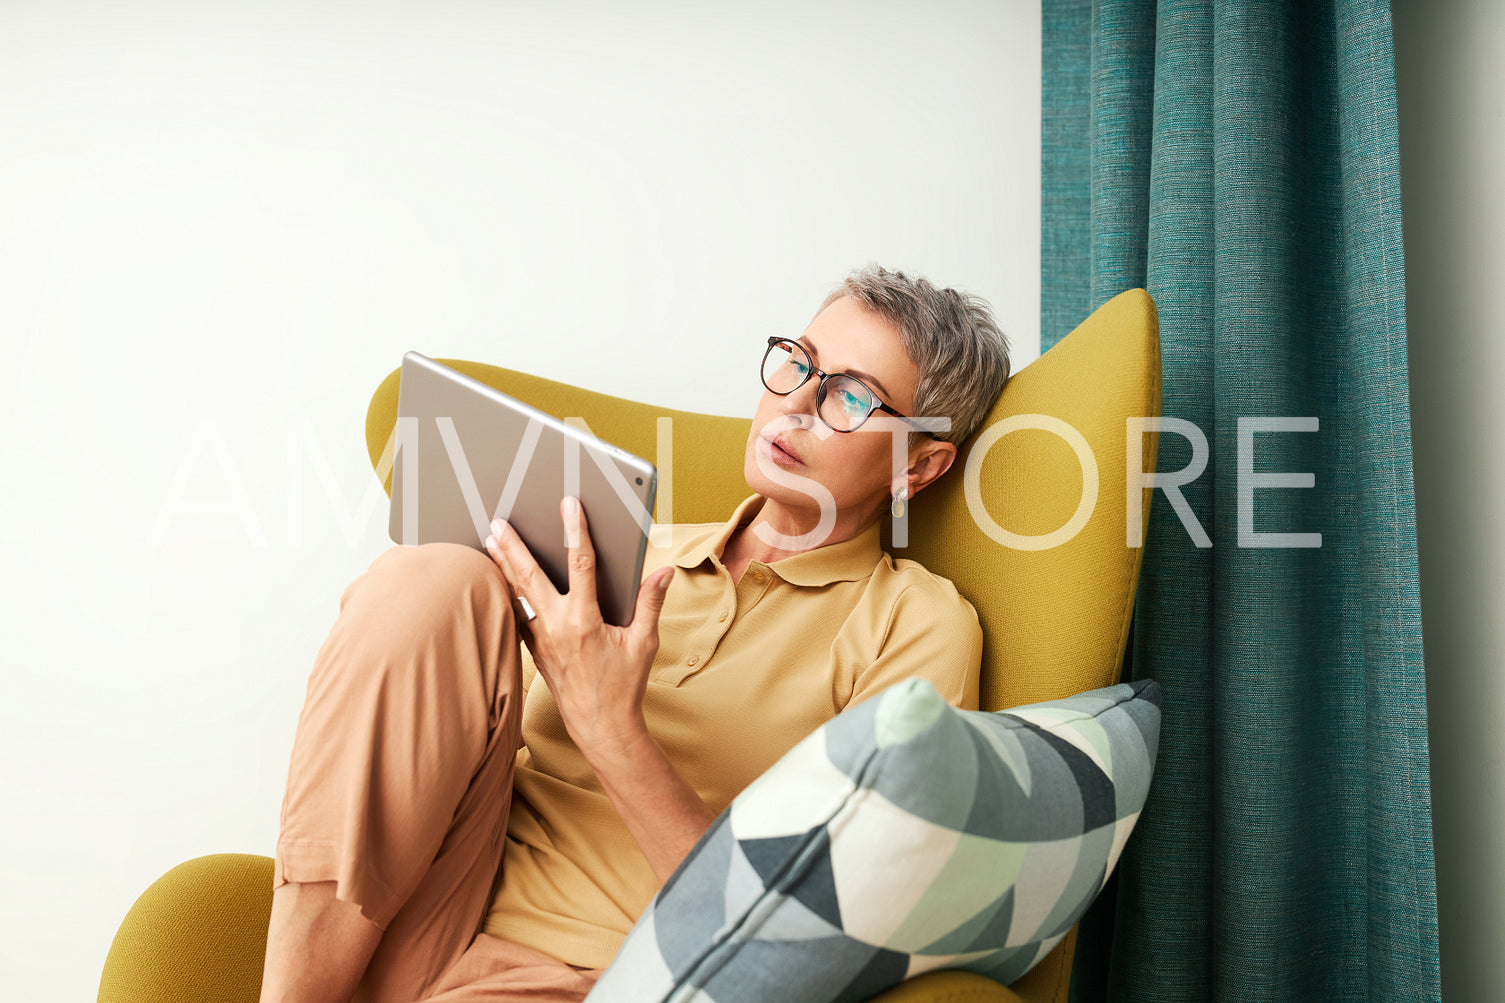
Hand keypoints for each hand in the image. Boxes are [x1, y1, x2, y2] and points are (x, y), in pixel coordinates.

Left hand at [483, 496, 673, 756]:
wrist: (600, 725)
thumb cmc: (623, 685)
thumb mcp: (644, 643)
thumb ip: (651, 603)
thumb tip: (662, 572)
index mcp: (586, 619)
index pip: (580, 564)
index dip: (576, 531)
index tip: (569, 505)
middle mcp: (557, 626)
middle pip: (530, 576)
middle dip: (513, 546)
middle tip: (498, 521)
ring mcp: (541, 639)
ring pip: (516, 594)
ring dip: (502, 565)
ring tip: (489, 540)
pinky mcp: (534, 650)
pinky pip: (516, 615)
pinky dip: (506, 595)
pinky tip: (497, 580)